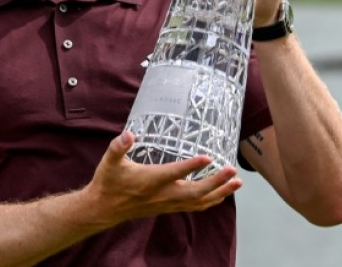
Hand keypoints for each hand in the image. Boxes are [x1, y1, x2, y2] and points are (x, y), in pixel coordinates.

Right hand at [80, 131, 241, 226]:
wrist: (104, 208)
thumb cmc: (108, 182)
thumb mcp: (110, 161)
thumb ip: (118, 147)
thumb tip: (128, 133)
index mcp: (150, 180)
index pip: (174, 173)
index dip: (191, 166)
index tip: (208, 157)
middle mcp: (162, 194)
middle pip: (196, 192)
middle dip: (217, 182)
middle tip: (233, 170)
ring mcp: (167, 203)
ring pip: (199, 202)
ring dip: (220, 193)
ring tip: (237, 183)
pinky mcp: (168, 207)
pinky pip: (194, 207)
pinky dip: (210, 201)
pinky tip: (221, 195)